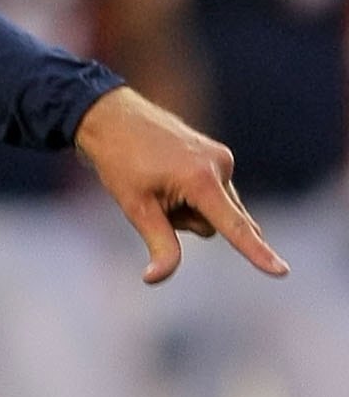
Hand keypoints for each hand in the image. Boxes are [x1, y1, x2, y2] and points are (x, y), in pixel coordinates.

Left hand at [74, 86, 286, 287]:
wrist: (113, 118)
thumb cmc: (120, 163)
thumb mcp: (136, 208)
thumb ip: (158, 245)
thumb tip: (154, 278)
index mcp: (202, 179)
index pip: (234, 227)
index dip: (258, 253)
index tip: (282, 271)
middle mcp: (221, 165)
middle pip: (218, 223)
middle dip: (189, 221)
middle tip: (154, 196)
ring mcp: (222, 158)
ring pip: (216, 209)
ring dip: (190, 208)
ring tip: (159, 182)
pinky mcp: (219, 156)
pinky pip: (215, 194)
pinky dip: (195, 196)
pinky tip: (170, 176)